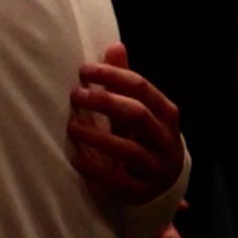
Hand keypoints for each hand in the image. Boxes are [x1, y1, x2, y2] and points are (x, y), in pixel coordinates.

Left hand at [68, 43, 185, 206]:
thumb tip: (115, 45)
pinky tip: (76, 159)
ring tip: (72, 126)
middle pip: (137, 115)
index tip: (84, 70)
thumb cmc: (142, 137)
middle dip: (104, 102)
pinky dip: (96, 170)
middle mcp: (166, 141)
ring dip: (96, 136)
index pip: (142, 88)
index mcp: (166, 115)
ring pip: (129, 150)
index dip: (113, 76)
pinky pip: (119, 182)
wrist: (161, 185)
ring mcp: (156, 169)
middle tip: (75, 94)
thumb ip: (126, 81)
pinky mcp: (141, 192)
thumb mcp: (139, 109)